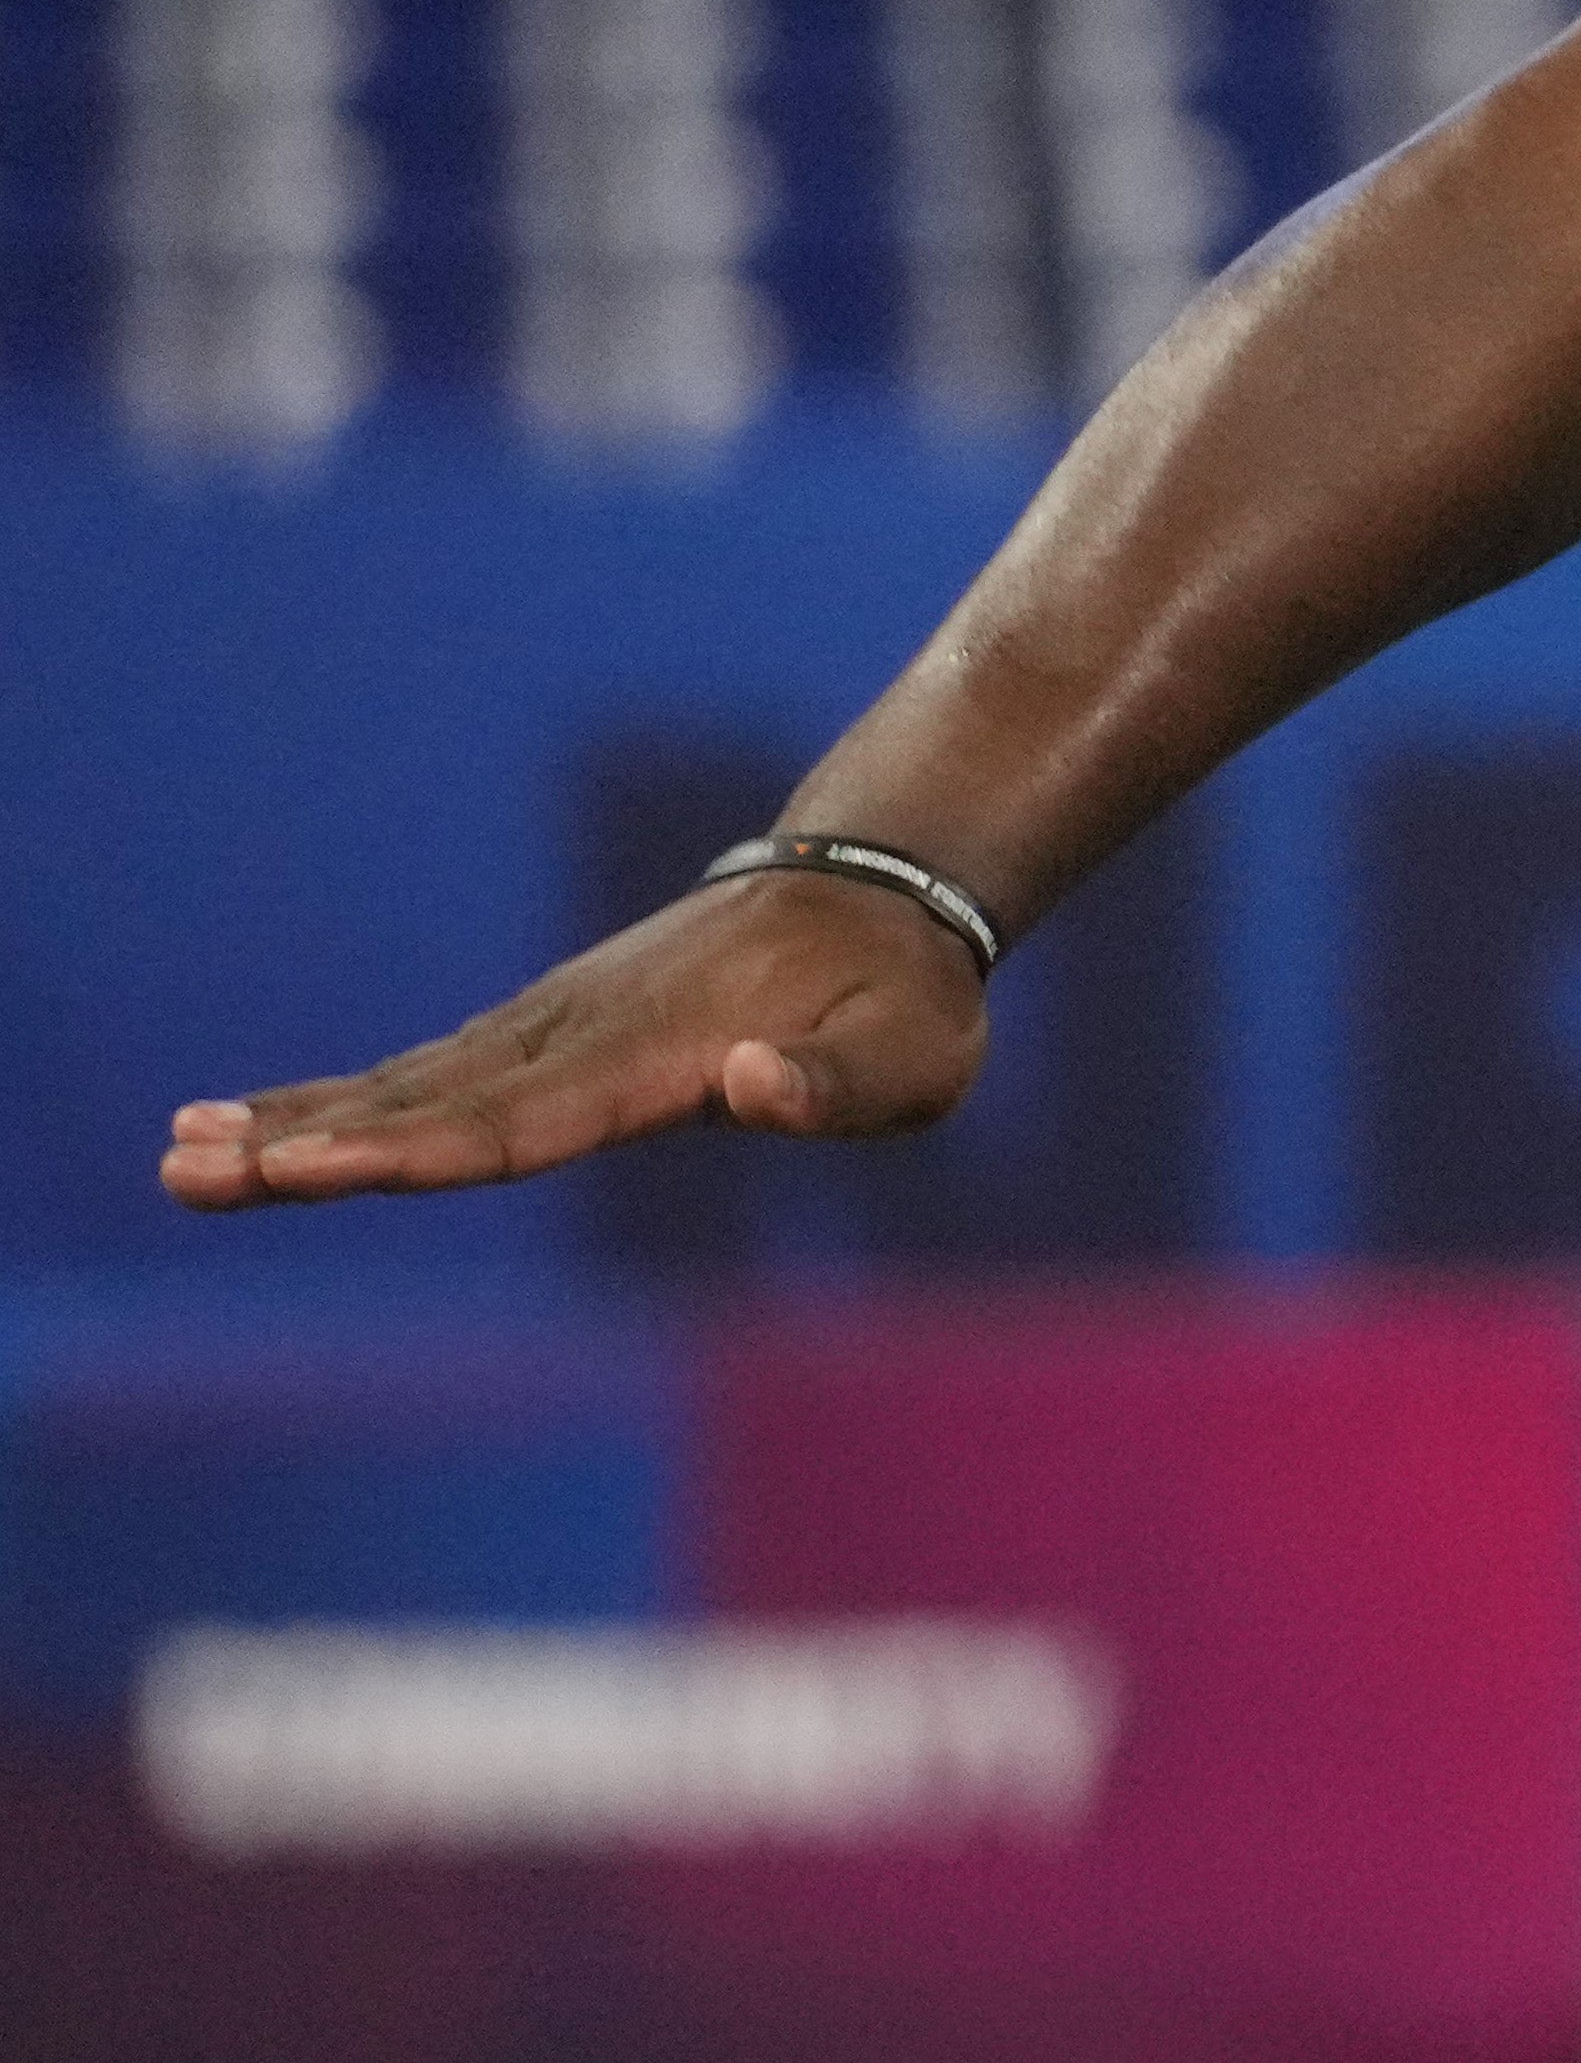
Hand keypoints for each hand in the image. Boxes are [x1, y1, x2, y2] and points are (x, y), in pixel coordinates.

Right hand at [159, 873, 990, 1211]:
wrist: (880, 892)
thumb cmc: (907, 996)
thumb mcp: (918, 1054)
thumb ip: (840, 1086)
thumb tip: (748, 1089)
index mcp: (666, 1054)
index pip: (527, 1121)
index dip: (423, 1150)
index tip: (318, 1168)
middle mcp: (586, 1035)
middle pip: (432, 1103)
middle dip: (311, 1145)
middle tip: (191, 1171)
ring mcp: (554, 1027)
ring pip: (407, 1083)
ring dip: (294, 1121)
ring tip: (179, 1158)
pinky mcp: (545, 1031)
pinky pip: (424, 1073)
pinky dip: (334, 1101)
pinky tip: (249, 1131)